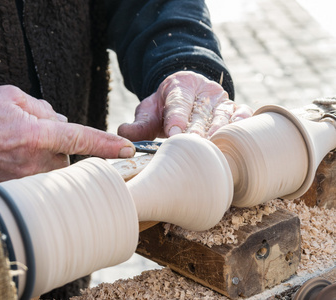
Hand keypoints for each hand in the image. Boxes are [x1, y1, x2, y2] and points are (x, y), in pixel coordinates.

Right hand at [0, 85, 134, 181]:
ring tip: (21, 149)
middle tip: (37, 138)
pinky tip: (16, 160)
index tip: (127, 150)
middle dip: (61, 148)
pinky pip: (38, 182)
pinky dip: (35, 170)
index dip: (107, 145)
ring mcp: (24, 178)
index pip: (82, 139)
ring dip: (47, 160)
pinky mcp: (15, 189)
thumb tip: (65, 121)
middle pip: (69, 159)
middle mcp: (34, 160)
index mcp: (37, 133)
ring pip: (54, 171)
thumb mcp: (14, 96)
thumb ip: (46, 108)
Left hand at [118, 71, 252, 140]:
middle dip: (197, 131)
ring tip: (215, 150)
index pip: (178, 102)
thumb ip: (138, 123)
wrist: (187, 93)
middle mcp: (203, 91)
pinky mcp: (235, 108)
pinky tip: (238, 140)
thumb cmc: (165, 107)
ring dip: (219, 133)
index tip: (174, 134)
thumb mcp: (149, 110)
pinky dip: (242, 126)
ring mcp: (221, 100)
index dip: (176, 118)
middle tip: (194, 147)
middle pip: (201, 113)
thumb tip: (123, 132)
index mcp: (180, 86)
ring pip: (223, 116)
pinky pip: (243, 115)